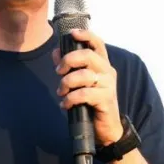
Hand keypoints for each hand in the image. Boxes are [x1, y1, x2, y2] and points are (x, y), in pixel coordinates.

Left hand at [53, 29, 123, 146]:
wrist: (105, 129)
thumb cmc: (92, 102)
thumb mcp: (79, 83)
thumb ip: (69, 67)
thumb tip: (55, 52)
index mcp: (103, 64)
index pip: (98, 43)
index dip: (86, 35)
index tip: (72, 33)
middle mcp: (108, 72)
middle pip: (88, 56)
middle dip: (68, 61)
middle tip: (58, 71)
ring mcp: (108, 85)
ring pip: (83, 75)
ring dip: (66, 83)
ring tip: (61, 92)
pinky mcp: (106, 100)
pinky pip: (84, 94)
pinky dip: (70, 99)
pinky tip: (65, 104)